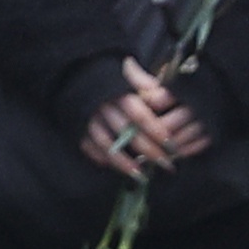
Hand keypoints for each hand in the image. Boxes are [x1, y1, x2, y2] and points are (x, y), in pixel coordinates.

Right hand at [80, 58, 208, 176]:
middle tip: (166, 164)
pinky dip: (100, 158)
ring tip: (140, 175)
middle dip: (148, 151)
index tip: (171, 144)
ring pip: (107, 145)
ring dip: (124, 163)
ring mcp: (88, 119)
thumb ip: (146, 83)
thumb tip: (164, 95)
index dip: (156, 130)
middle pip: (127, 134)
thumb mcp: (128, 73)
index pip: (140, 115)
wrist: (77, 74)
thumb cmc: (110, 77)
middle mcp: (103, 107)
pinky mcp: (77, 127)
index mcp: (118, 93)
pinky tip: (112, 166)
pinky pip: (89, 147)